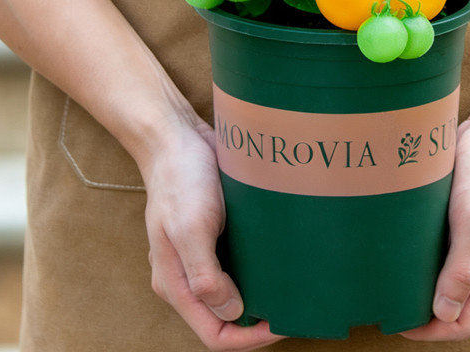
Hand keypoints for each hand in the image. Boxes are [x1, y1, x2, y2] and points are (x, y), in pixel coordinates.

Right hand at [141, 118, 283, 351]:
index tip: (281, 322)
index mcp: (176, 283)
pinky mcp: (214, 234)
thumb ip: (205, 274)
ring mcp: (200, 254)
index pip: (213, 333)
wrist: (176, 137)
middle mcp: (187, 275)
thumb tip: (233, 312)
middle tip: (294, 305)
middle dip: (258, 320)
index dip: (247, 338)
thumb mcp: (191, 227)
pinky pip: (237, 262)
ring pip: (234, 291)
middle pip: (225, 316)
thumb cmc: (180, 180)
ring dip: (260, 293)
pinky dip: (258, 267)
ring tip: (292, 285)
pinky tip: (280, 258)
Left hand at [401, 106, 469, 341]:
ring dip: (425, 287)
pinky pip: (449, 255)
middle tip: (387, 301)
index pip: (463, 323)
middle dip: (424, 312)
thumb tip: (445, 313)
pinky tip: (405, 250)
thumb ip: (463, 267)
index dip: (430, 330)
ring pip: (451, 281)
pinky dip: (428, 261)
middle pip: (457, 306)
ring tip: (391, 278)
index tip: (396, 319)